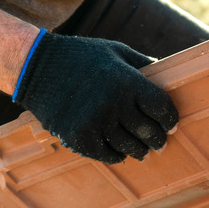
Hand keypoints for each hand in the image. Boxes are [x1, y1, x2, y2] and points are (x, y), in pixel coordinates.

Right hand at [13, 30, 177, 163]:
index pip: (162, 108)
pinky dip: (118, 155)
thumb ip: (144, 65)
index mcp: (127, 81)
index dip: (171, 119)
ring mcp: (96, 123)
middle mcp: (114, 103)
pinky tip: (120, 151)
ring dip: (140, 150)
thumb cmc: (82, 57)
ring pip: (131, 147)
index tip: (172, 124)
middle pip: (149, 131)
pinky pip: (108, 155)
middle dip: (159, 138)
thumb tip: (170, 75)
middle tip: (160, 142)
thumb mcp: (117, 52)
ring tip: (143, 150)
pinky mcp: (79, 138)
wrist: (36, 68)